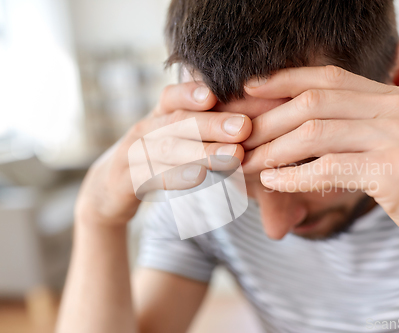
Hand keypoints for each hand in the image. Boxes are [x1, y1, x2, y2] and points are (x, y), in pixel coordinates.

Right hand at [75, 82, 251, 226]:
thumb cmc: (156, 156)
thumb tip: (247, 114)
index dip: (190, 93)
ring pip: (167, 149)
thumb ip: (201, 123)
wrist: (110, 186)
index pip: (171, 97)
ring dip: (202, 151)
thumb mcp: (172, 135)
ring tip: (233, 155)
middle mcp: (145, 129)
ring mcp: (132, 154)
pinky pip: (152, 176)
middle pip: (177, 122)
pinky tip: (200, 177)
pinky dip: (176, 176)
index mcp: (158, 114)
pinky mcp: (126, 181)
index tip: (215, 95)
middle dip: (212, 124)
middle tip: (244, 128)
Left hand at [242, 66, 398, 272]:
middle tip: (237, 139)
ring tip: (246, 164)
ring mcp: (398, 137)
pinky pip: (328, 167)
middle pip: (313, 102)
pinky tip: (272, 183)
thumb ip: (353, 131)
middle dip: (267, 121)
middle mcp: (395, 108)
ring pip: (315, 132)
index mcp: (391, 97)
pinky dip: (293, 176)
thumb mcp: (388, 148)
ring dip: (272, 150)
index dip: (282, 80)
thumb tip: (296, 131)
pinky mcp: (397, 171)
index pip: (327, 77)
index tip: (247, 90)